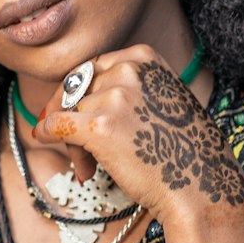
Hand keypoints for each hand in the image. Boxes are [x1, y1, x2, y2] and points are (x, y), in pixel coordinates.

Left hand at [34, 45, 243, 223]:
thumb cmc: (184, 150)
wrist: (201, 184)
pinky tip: (42, 138)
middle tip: (78, 148)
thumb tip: (75, 100)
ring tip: (90, 168)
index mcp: (144, 58)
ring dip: (74, 141)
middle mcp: (128, 70)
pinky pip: (56, 124)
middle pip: (78, 89)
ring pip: (70, 112)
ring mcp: (114, 96)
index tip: (69, 108)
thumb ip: (127, 90)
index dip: (78, 93)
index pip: (92, 69)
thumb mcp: (162, 100)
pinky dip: (46, 132)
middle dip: (74, 117)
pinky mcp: (99, 125)